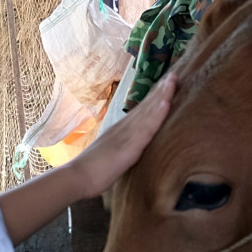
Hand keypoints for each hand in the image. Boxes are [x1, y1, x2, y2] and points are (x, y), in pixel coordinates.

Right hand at [0, 73, 178, 243]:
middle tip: (174, 74)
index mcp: (121, 130)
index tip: (166, 84)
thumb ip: (121, 149)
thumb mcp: (112, 156)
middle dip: (161, 90)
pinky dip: (157, 113)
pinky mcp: (130, 145)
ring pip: (148, 111)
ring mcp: (127, 134)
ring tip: (173, 80)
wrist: (78, 177)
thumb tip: (128, 150)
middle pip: (146, 106)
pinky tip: (166, 102)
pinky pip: (147, 127)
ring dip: (162, 95)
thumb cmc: (93, 171)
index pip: (141, 111)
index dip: (154, 98)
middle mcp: (125, 127)